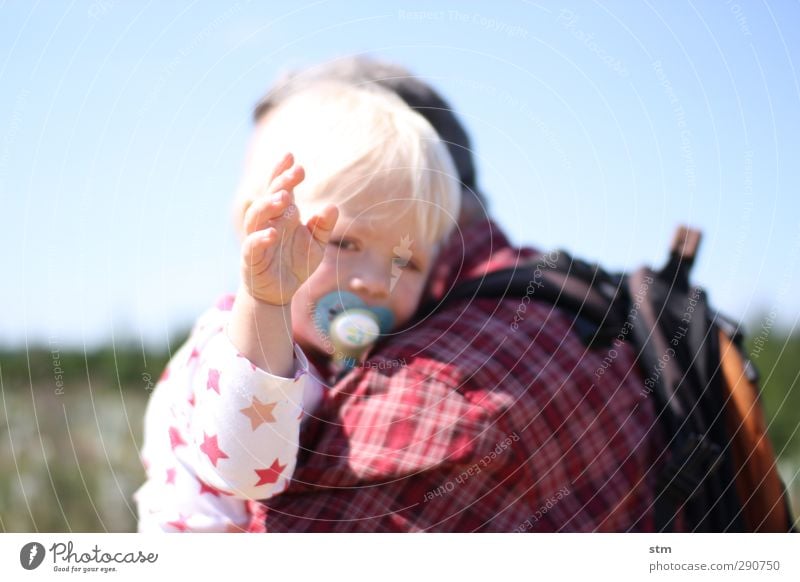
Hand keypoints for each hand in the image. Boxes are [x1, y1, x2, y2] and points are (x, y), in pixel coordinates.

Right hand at [240, 152, 338, 305]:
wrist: (280, 293)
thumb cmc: (296, 264)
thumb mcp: (316, 245)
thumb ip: (323, 227)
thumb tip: (333, 207)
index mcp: (283, 215)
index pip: (281, 188)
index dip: (283, 172)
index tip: (293, 158)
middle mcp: (268, 222)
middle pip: (269, 197)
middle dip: (281, 183)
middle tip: (294, 175)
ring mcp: (257, 239)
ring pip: (256, 217)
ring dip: (268, 205)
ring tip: (285, 197)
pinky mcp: (251, 258)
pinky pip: (251, 245)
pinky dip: (260, 238)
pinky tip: (273, 233)